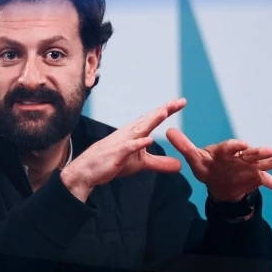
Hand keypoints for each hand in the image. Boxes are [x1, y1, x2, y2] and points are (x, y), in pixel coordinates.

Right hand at [60, 98, 186, 200]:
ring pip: (140, 129)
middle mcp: (130, 132)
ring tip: (165, 112)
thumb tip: (180, 165)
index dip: (168, 110)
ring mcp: (123, 142)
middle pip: (150, 119)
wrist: (90, 169)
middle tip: (179, 101)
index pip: (154, 118)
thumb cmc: (115, 162)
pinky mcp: (117, 154)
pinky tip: (148, 140)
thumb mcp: (142, 163)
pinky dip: (138, 143)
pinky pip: (128, 147)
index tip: (181, 102)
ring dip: (152, 120)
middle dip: (164, 109)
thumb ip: (160, 162)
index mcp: (136, 132)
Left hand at [166, 128, 271, 201]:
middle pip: (249, 152)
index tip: (240, 144)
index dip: (235, 146)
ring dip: (270, 161)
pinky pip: (265, 180)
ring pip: (260, 163)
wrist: (217, 182)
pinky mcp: (254, 177)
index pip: (229, 147)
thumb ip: (184, 146)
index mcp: (224, 151)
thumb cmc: (207, 166)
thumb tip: (168, 131)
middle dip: (258, 151)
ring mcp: (248, 166)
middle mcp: (239, 156)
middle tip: (268, 150)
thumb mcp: (194, 159)